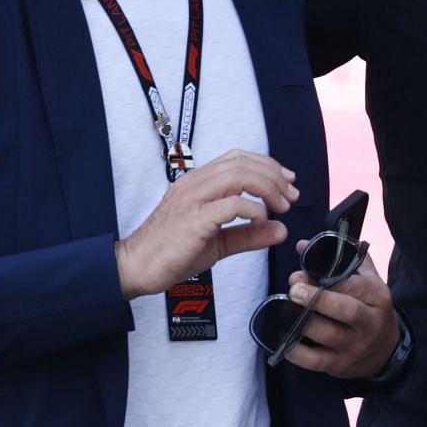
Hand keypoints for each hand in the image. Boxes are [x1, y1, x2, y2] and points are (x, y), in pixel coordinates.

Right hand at [115, 149, 297, 298]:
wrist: (135, 267)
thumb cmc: (170, 252)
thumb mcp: (218, 242)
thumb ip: (249, 235)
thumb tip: (280, 229)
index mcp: (198, 183)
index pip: (237, 159)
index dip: (267, 165)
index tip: (287, 182)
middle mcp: (195, 184)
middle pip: (242, 162)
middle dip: (274, 176)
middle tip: (290, 196)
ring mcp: (193, 199)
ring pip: (239, 175)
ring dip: (268, 188)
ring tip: (281, 206)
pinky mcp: (194, 219)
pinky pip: (232, 204)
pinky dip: (254, 210)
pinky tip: (261, 221)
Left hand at [280, 241, 400, 378]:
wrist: (386, 351)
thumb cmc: (370, 308)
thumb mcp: (367, 281)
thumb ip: (340, 259)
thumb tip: (303, 245)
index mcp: (377, 297)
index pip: (356, 285)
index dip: (330, 277)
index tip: (305, 270)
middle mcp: (369, 322)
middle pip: (346, 310)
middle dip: (318, 299)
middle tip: (294, 288)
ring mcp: (355, 346)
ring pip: (330, 335)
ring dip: (304, 322)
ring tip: (285, 310)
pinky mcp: (340, 365)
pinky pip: (316, 361)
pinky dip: (298, 352)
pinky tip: (285, 340)